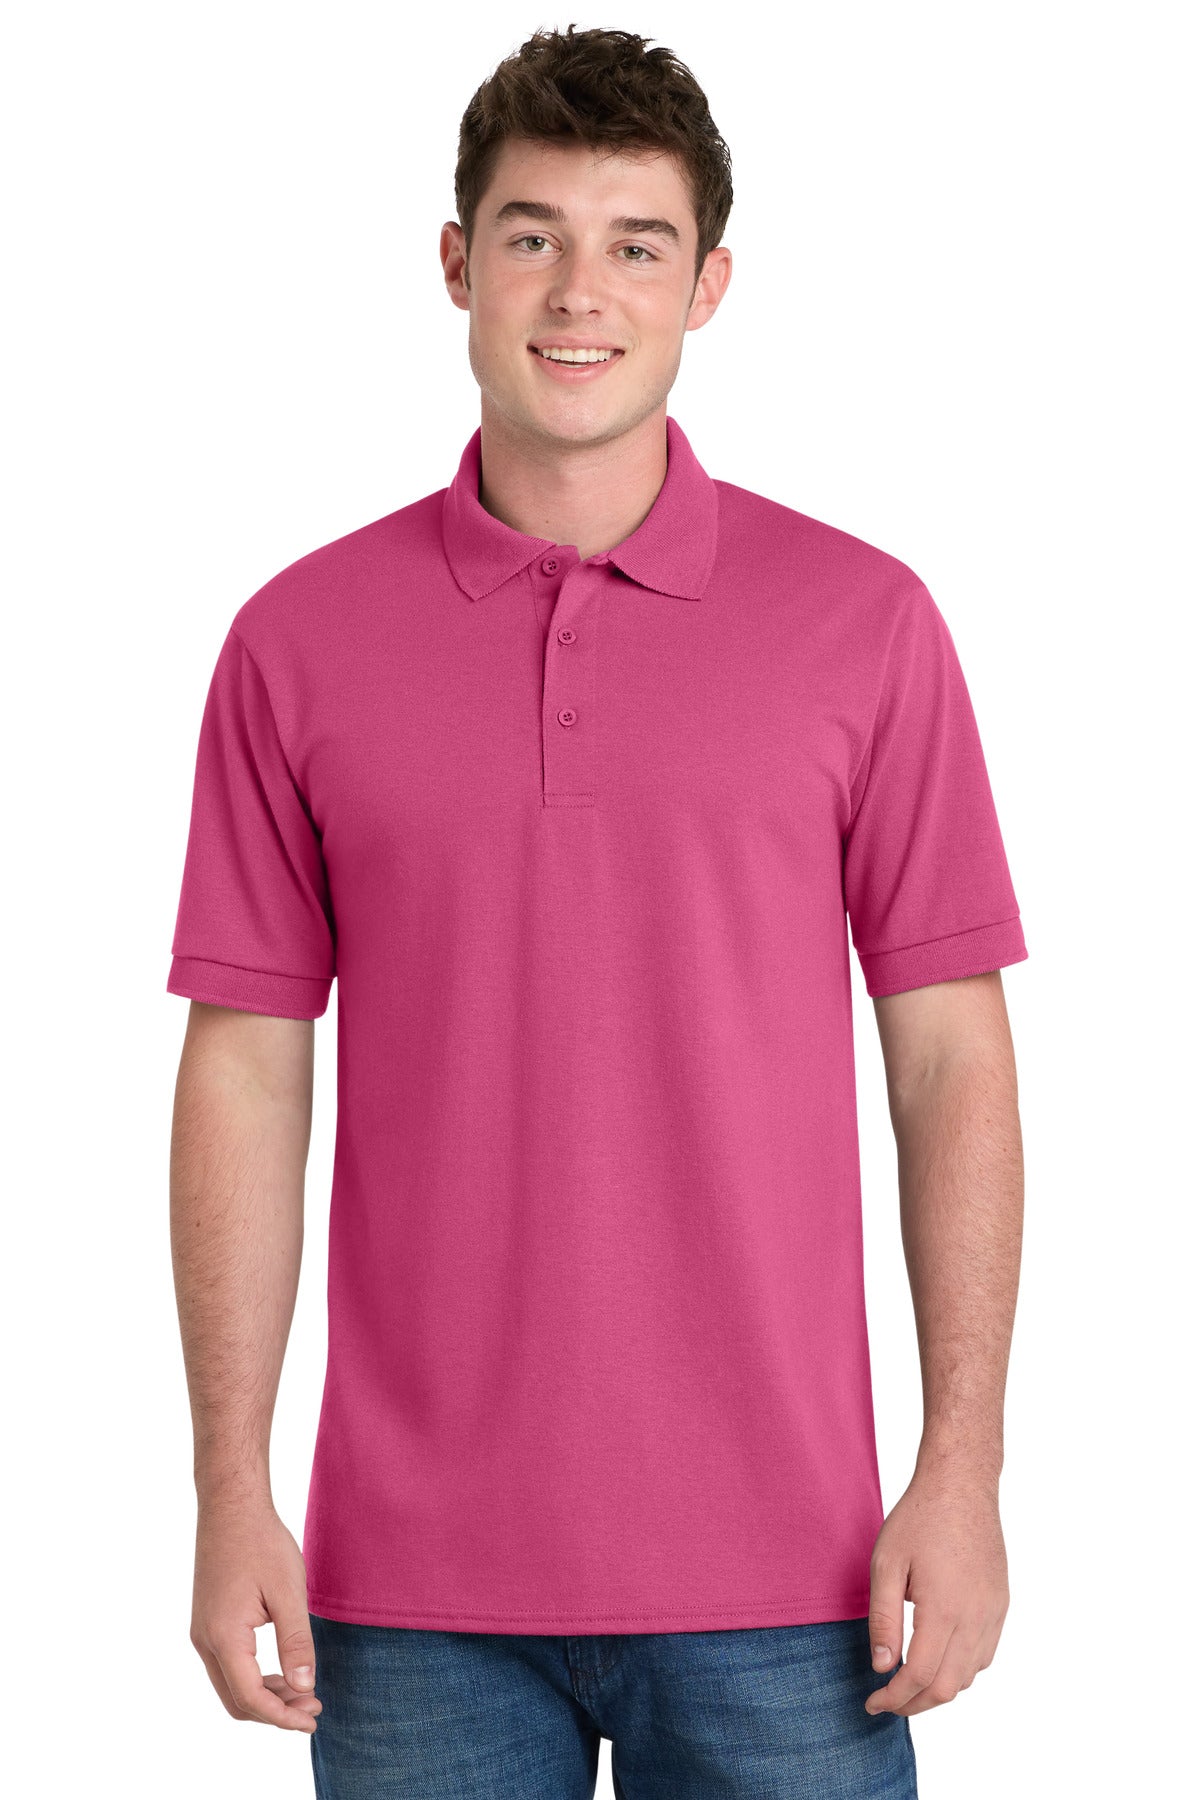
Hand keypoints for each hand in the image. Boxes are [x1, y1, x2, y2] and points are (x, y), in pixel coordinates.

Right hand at [190, 1498, 322, 1733]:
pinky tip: (282, 1671)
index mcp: (224, 1636)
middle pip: (236, 1699)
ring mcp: (202, 1632)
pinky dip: (254, 1678)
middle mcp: (205, 1641)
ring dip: (265, 1696)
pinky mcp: (207, 1622)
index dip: (282, 1716)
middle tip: (313, 1707)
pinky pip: (228, 1666)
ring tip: (303, 1691)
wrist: (231, 1505)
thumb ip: (296, 1641)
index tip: (312, 1719)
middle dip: (274, 1712)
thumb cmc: (262, 1543)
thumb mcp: (288, 1591)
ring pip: (230, 1685)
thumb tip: (304, 1686)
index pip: (250, 1697)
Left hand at [864, 1469, 1008, 1716]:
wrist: (961, 1486)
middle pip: (947, 1687)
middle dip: (914, 1704)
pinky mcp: (1000, 1604)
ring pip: (969, 1675)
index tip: (872, 1703)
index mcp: (944, 1609)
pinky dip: (960, 1670)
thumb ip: (883, 1618)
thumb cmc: (919, 1518)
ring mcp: (993, 1613)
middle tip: (887, 1702)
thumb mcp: (886, 1563)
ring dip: (938, 1690)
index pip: (920, 1676)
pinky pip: (984, 1655)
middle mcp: (975, 1618)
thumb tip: (882, 1666)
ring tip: (908, 1685)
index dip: (895, 1698)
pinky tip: (938, 1661)